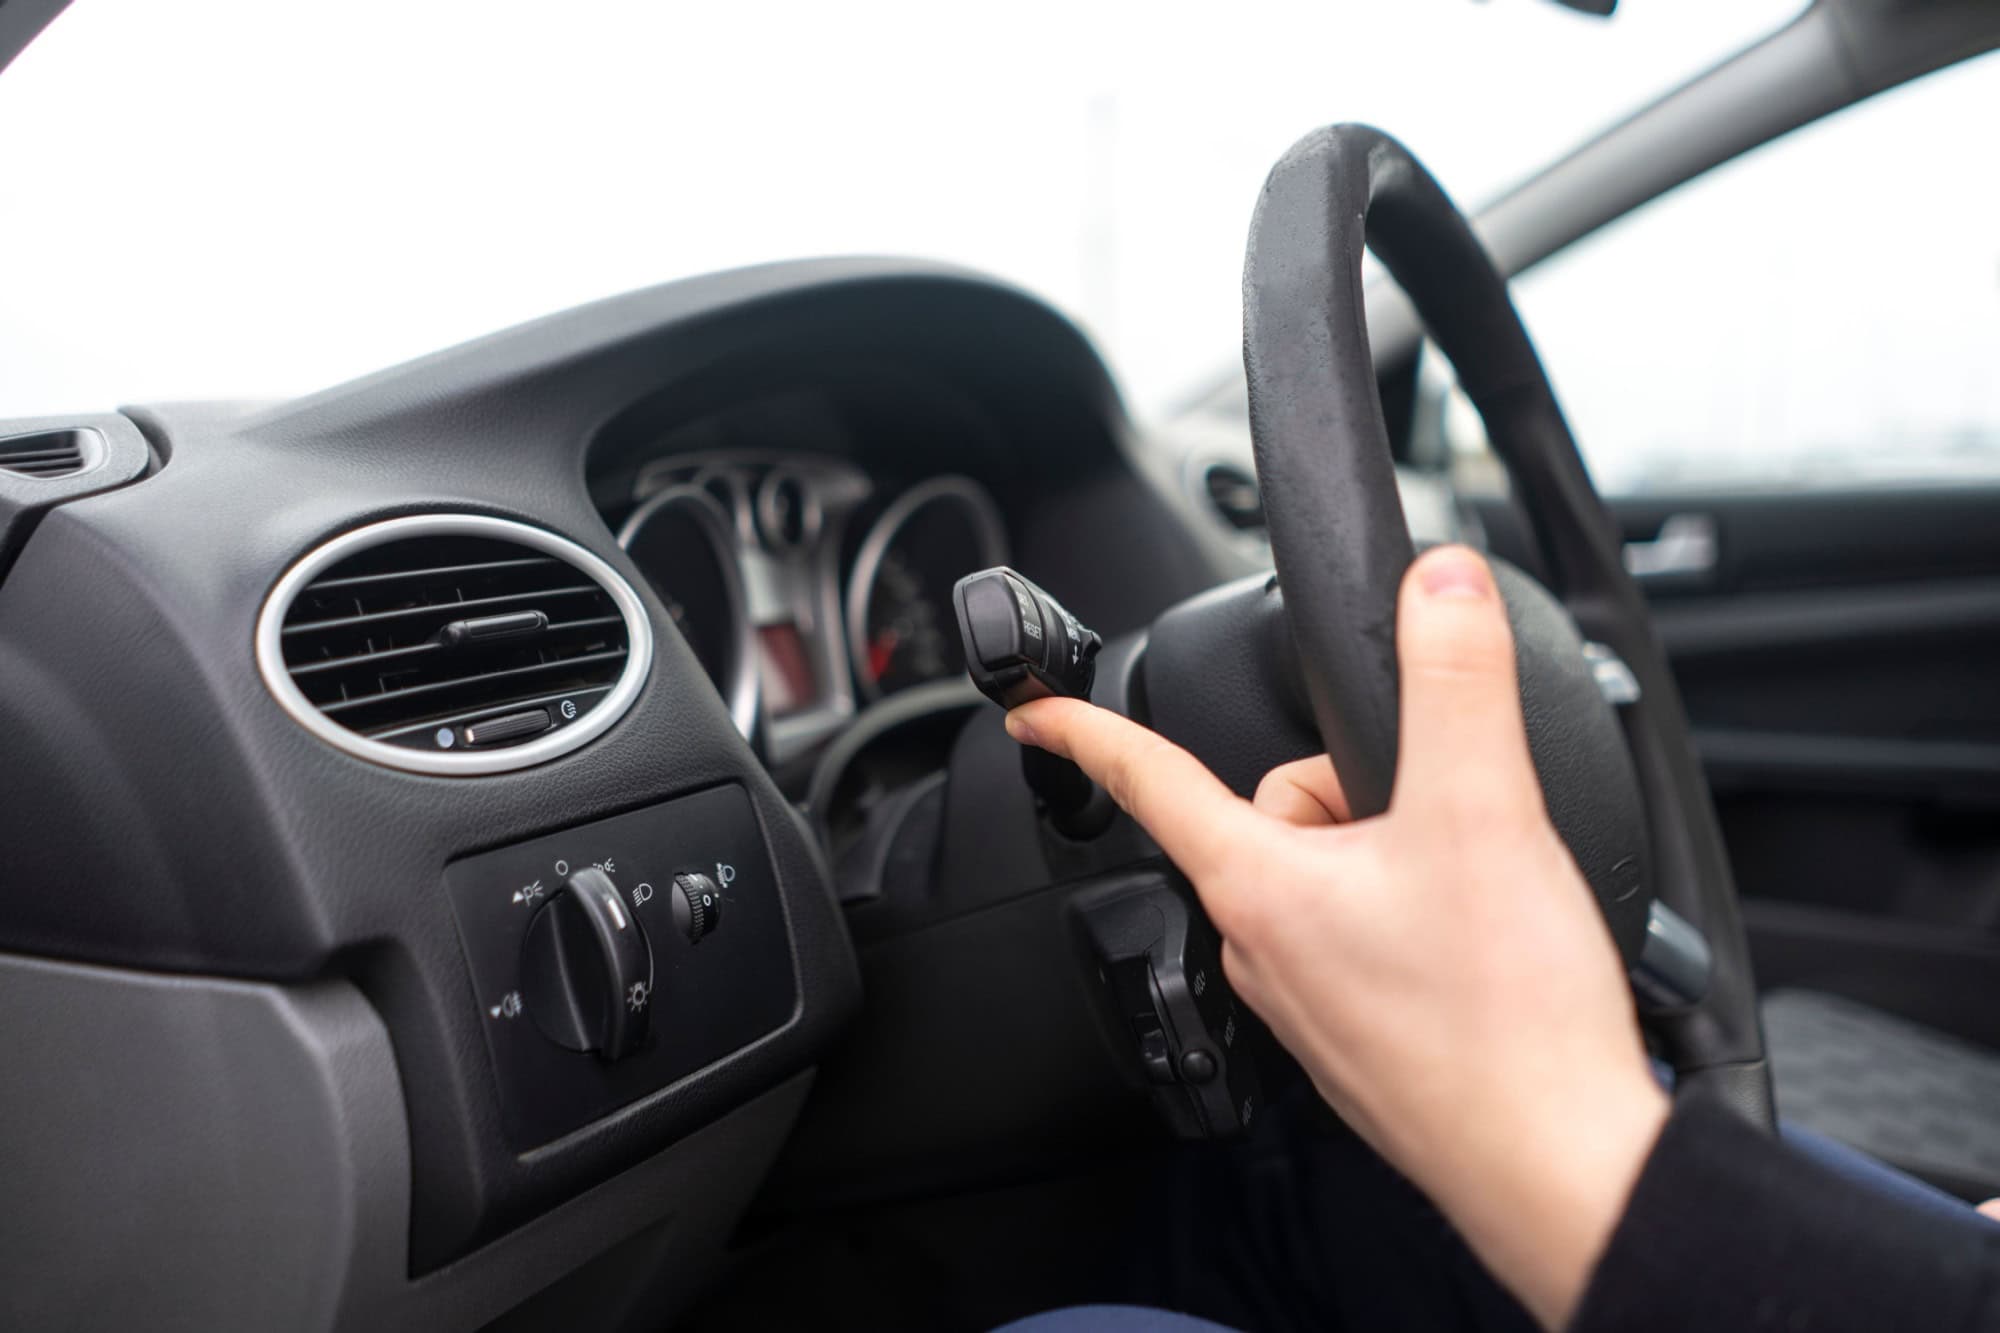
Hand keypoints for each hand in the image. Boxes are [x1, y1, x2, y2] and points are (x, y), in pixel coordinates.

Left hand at [1005, 545, 1668, 1330]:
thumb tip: (1439, 586)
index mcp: (1258, 886)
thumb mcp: (1484, 811)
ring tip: (1468, 903)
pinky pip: (1357, 939)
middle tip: (1440, 834)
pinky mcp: (1355, 1039)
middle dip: (1354, 793)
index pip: (1149, 781)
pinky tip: (1469, 952)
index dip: (1087, 731)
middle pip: (1277, 812)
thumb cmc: (1505, 1018)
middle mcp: (1260, 948)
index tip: (1034, 714)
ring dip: (1390, 860)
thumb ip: (1455, 681)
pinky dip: (1408, 922)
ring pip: (1323, 875)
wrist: (1558, 1166)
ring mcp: (1305, 1002)